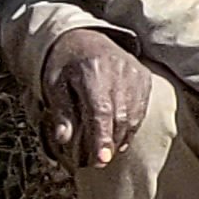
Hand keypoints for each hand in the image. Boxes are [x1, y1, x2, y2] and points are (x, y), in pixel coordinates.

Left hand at [42, 30, 155, 168]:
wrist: (85, 36)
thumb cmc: (66, 64)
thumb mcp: (54, 85)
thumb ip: (61, 112)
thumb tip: (63, 140)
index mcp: (92, 71)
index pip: (100, 111)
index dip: (102, 137)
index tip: (101, 159)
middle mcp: (117, 70)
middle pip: (120, 116)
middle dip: (110, 143)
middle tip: (98, 161)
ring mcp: (134, 73)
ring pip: (133, 115)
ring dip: (121, 137)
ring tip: (107, 150)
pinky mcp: (143, 76)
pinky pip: (141, 108)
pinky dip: (131, 125)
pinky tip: (120, 136)